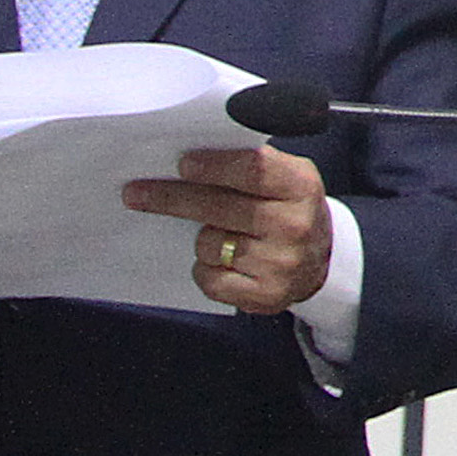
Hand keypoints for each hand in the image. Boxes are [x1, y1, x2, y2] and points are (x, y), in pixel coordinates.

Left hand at [123, 141, 331, 313]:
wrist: (320, 261)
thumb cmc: (286, 210)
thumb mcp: (284, 177)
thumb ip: (248, 165)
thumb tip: (187, 159)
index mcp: (301, 186)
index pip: (254, 169)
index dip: (214, 166)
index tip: (182, 163)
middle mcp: (295, 224)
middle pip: (220, 207)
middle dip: (173, 198)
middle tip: (136, 193)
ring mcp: (282, 263)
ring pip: (209, 244)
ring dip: (203, 239)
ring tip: (220, 236)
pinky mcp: (266, 296)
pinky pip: (210, 279)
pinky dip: (207, 270)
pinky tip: (223, 263)